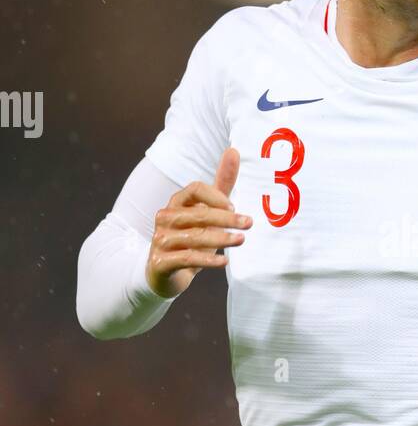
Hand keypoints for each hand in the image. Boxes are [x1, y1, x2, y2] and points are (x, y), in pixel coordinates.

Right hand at [145, 148, 251, 298]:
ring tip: (241, 240)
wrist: (162, 274)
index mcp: (176, 203)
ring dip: (221, 238)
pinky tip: (225, 261)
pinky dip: (207, 259)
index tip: (235, 206)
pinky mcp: (160, 262)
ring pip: (194, 237)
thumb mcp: (206, 212)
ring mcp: (160, 240)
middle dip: (226, 218)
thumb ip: (221, 186)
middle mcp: (165, 218)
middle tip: (249, 223)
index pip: (195, 189)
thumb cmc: (189, 239)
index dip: (216, 196)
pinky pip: (187, 258)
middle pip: (198, 213)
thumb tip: (234, 151)